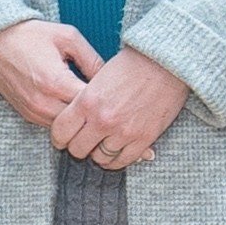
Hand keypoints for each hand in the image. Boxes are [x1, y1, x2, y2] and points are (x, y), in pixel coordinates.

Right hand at [0, 17, 103, 132]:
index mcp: (56, 83)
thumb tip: (111, 79)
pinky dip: (67, 118)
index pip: (92, 105)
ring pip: (69, 128)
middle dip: (97, 113)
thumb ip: (93, 59)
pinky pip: (54, 125)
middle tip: (110, 102)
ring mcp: (33, 112)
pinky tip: (75, 105)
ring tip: (94, 104)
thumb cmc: (31, 35)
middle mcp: (43, 103)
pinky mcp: (27, 115)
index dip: (108, 100)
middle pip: (82, 122)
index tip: (118, 92)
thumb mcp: (68, 37)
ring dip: (81, 119)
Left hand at [56, 44, 188, 169]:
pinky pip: (122, 161)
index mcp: (87, 101)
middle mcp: (102, 120)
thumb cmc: (133, 64)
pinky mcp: (143, 139)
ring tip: (102, 145)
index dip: (59, 137)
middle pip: (78, 149)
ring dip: (98, 153)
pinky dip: (117, 160)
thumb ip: (84, 98)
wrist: (166, 63)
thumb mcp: (99, 76)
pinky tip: (116, 151)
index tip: (64, 138)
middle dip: (78, 146)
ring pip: (99, 158)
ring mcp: (123, 132)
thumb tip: (74, 117)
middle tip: (84, 141)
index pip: (60, 132)